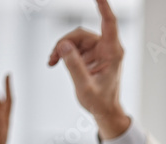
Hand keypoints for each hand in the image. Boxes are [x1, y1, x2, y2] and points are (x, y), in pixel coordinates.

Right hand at [48, 0, 129, 138]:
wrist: (104, 111)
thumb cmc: (100, 102)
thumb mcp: (85, 87)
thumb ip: (74, 66)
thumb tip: (63, 45)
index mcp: (113, 52)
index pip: (109, 23)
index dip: (103, 6)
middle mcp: (107, 48)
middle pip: (81, 33)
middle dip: (64, 42)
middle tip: (53, 57)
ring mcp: (99, 50)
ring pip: (74, 39)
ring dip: (61, 48)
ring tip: (52, 61)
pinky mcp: (91, 54)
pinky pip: (72, 46)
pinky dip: (62, 52)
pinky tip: (54, 61)